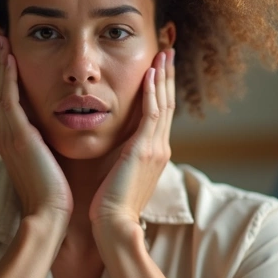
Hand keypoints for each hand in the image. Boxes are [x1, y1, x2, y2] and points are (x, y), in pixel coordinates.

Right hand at [0, 26, 72, 224]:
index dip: (10, 77)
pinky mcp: (17, 137)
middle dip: (1, 63)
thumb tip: (61, 138)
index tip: (11, 54)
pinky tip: (11, 58)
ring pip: (2, 90)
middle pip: (2, 90)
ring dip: (2, 63)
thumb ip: (52, 148)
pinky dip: (8, 78)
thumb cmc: (56, 198)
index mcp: (17, 142)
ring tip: (2, 38)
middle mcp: (8, 135)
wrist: (49, 218)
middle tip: (0, 36)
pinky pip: (9, 99)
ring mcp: (9, 136)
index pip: (11, 101)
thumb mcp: (53, 165)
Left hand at [90, 49, 174, 235]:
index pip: (160, 114)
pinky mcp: (144, 150)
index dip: (160, 89)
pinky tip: (150, 74)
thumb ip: (122, 160)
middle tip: (168, 51)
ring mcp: (155, 149)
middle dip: (167, 76)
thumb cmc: (109, 207)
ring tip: (163, 53)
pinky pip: (151, 114)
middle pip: (167, 103)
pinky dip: (152, 92)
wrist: (113, 226)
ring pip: (163, 103)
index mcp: (154, 154)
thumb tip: (116, 152)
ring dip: (163, 76)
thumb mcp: (120, 177)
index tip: (158, 68)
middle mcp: (159, 148)